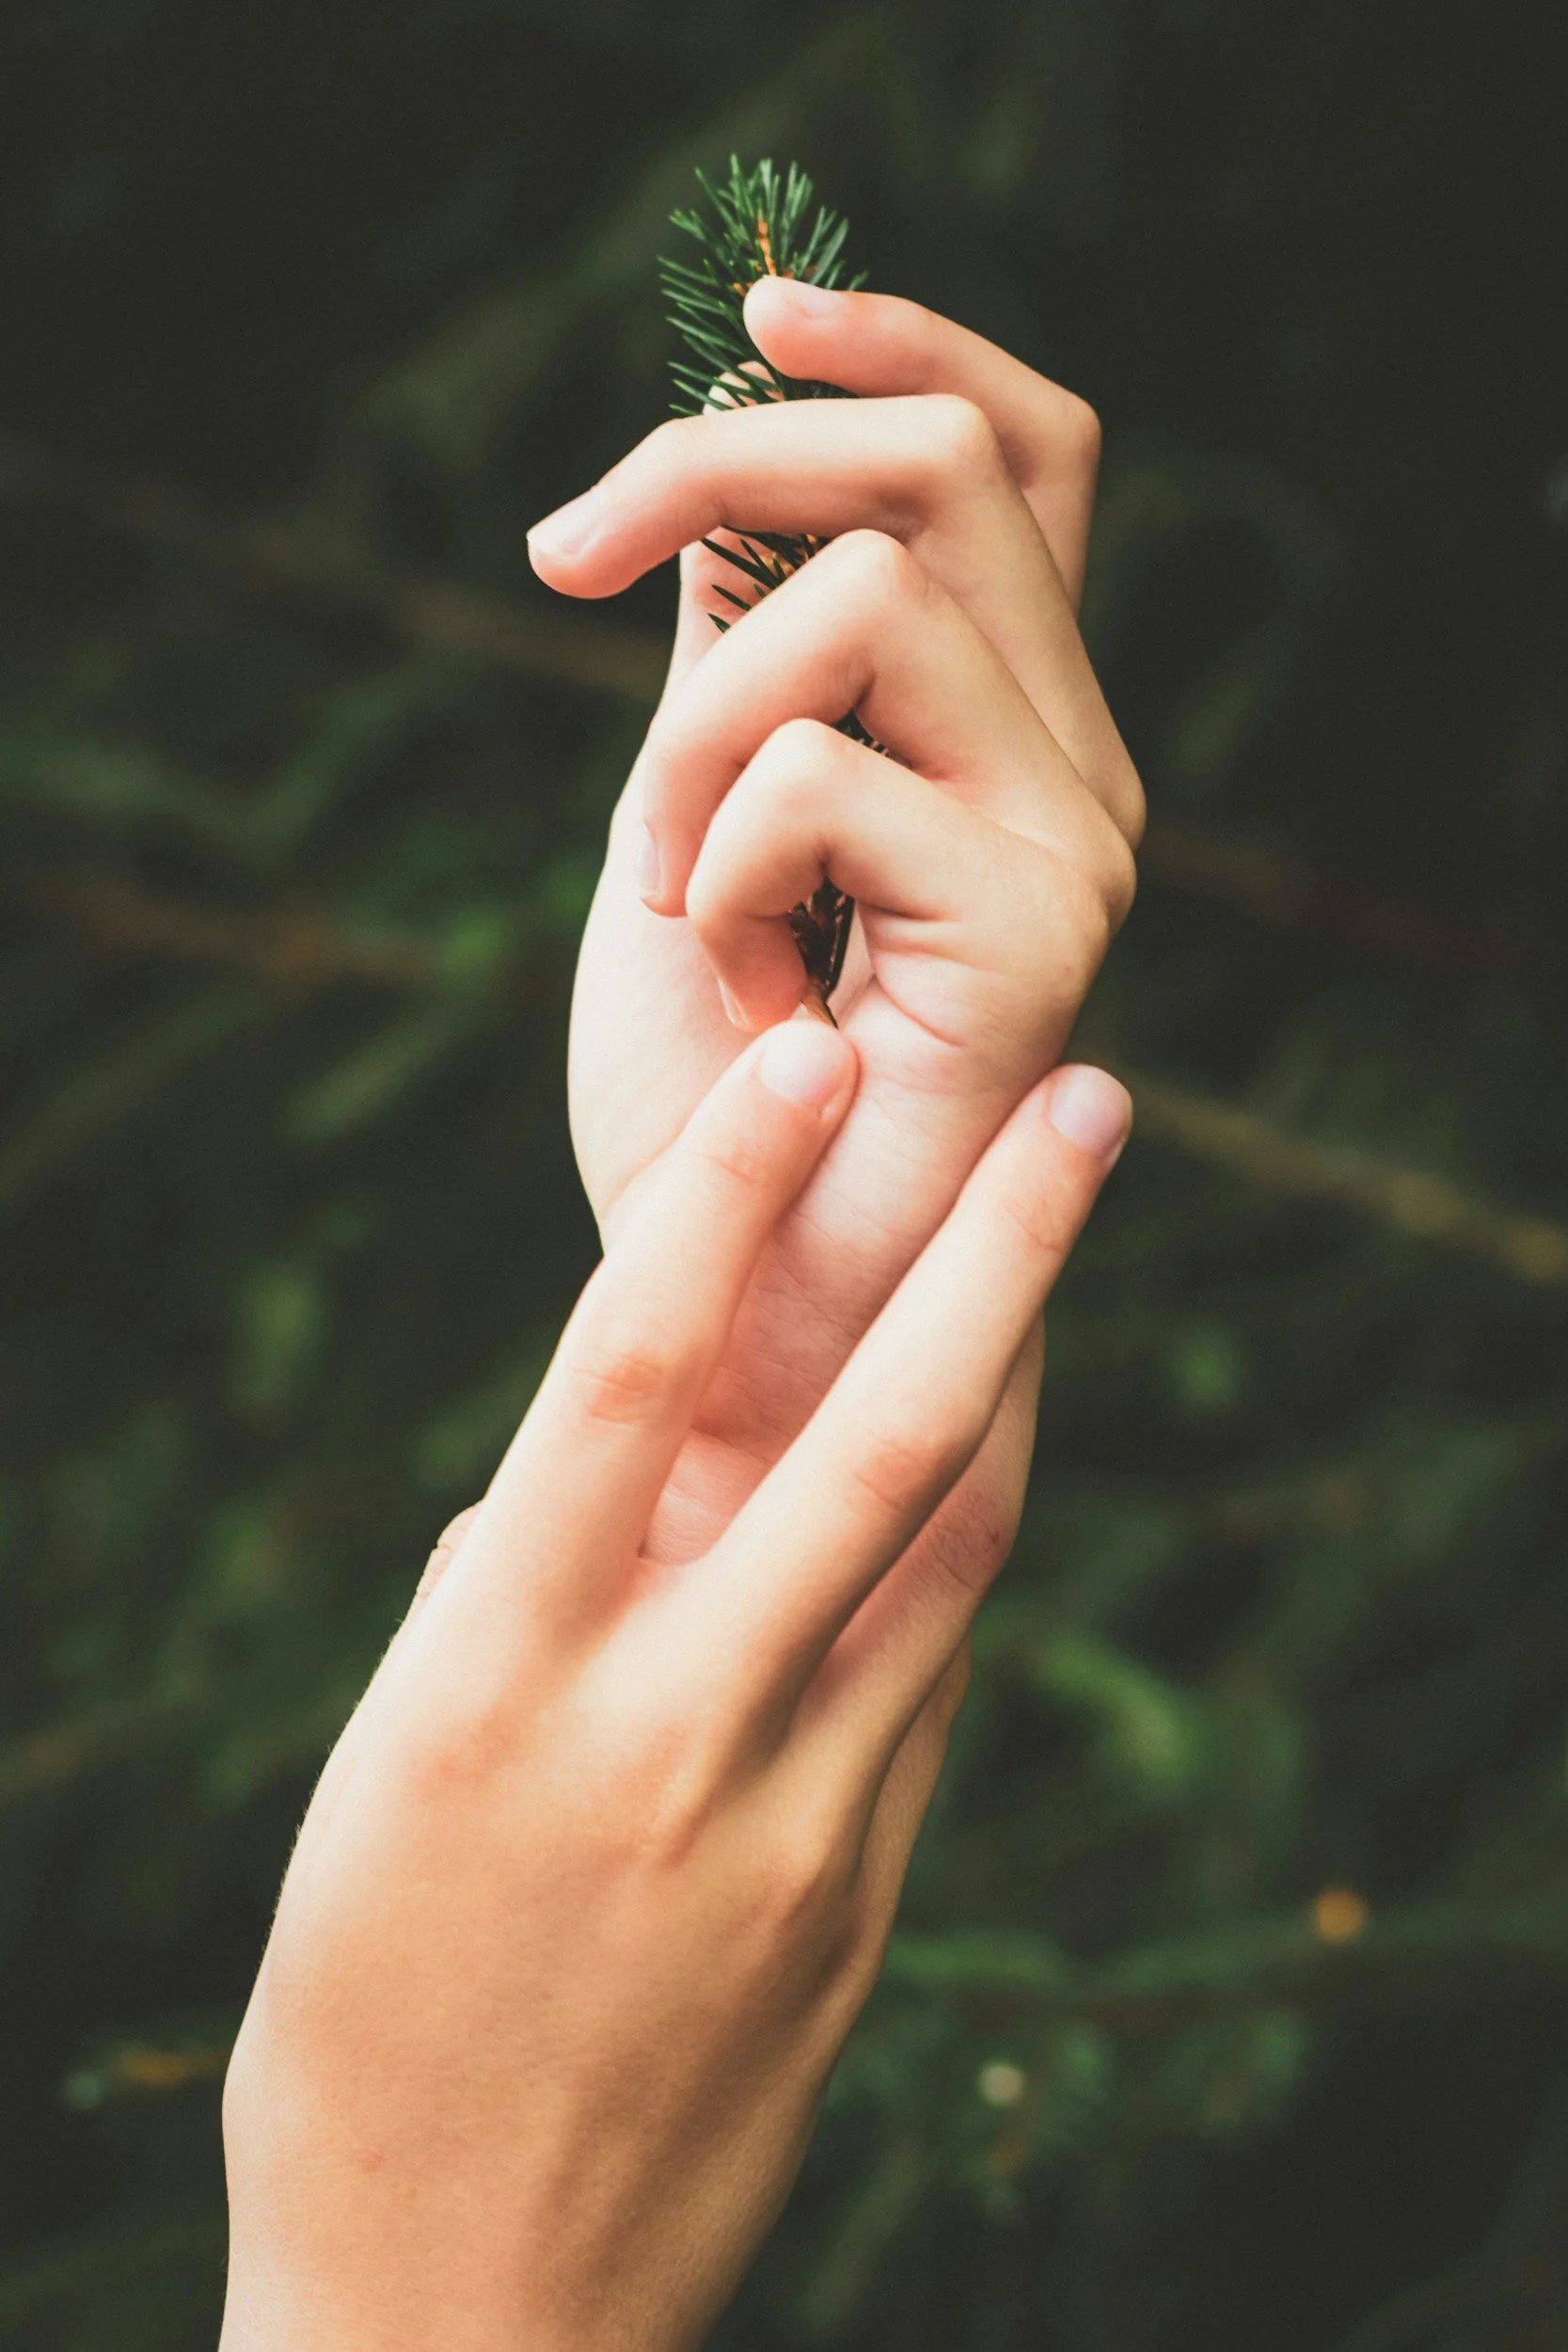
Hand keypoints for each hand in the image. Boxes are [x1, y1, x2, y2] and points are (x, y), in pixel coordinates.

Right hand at [219, 1029, 1129, 2351]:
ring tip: (1047, 1253)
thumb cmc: (358, 2029)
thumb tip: (550, 1497)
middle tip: (1093, 1108)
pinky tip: (965, 1476)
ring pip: (953, 1555)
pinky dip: (950, 1556)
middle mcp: (669, 1734)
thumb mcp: (373, 1787)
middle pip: (881, 1446)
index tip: (802, 1060)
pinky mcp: (863, 1908)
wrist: (457, 2324)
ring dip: (1015, 1382)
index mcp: (491, 1682)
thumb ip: (491, 1615)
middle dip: (1005, 1255)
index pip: (626, 1382)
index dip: (720, 1200)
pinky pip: (924, 1682)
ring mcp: (795, 1831)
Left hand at [534, 284, 1142, 1571]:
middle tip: (564, 565)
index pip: (1022, 448)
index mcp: (1007, 722)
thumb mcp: (691, 821)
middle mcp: (1071, 762)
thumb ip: (737, 651)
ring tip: (668, 876)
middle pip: (942, 466)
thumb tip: (725, 475)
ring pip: (871, 599)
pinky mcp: (1035, 925)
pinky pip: (821, 775)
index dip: (903, 342)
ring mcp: (1074, 839)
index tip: (752, 321)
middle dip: (718, 465)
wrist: (743, 1309)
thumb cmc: (709, 1094)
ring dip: (691, 723)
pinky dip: (709, 852)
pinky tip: (726, 969)